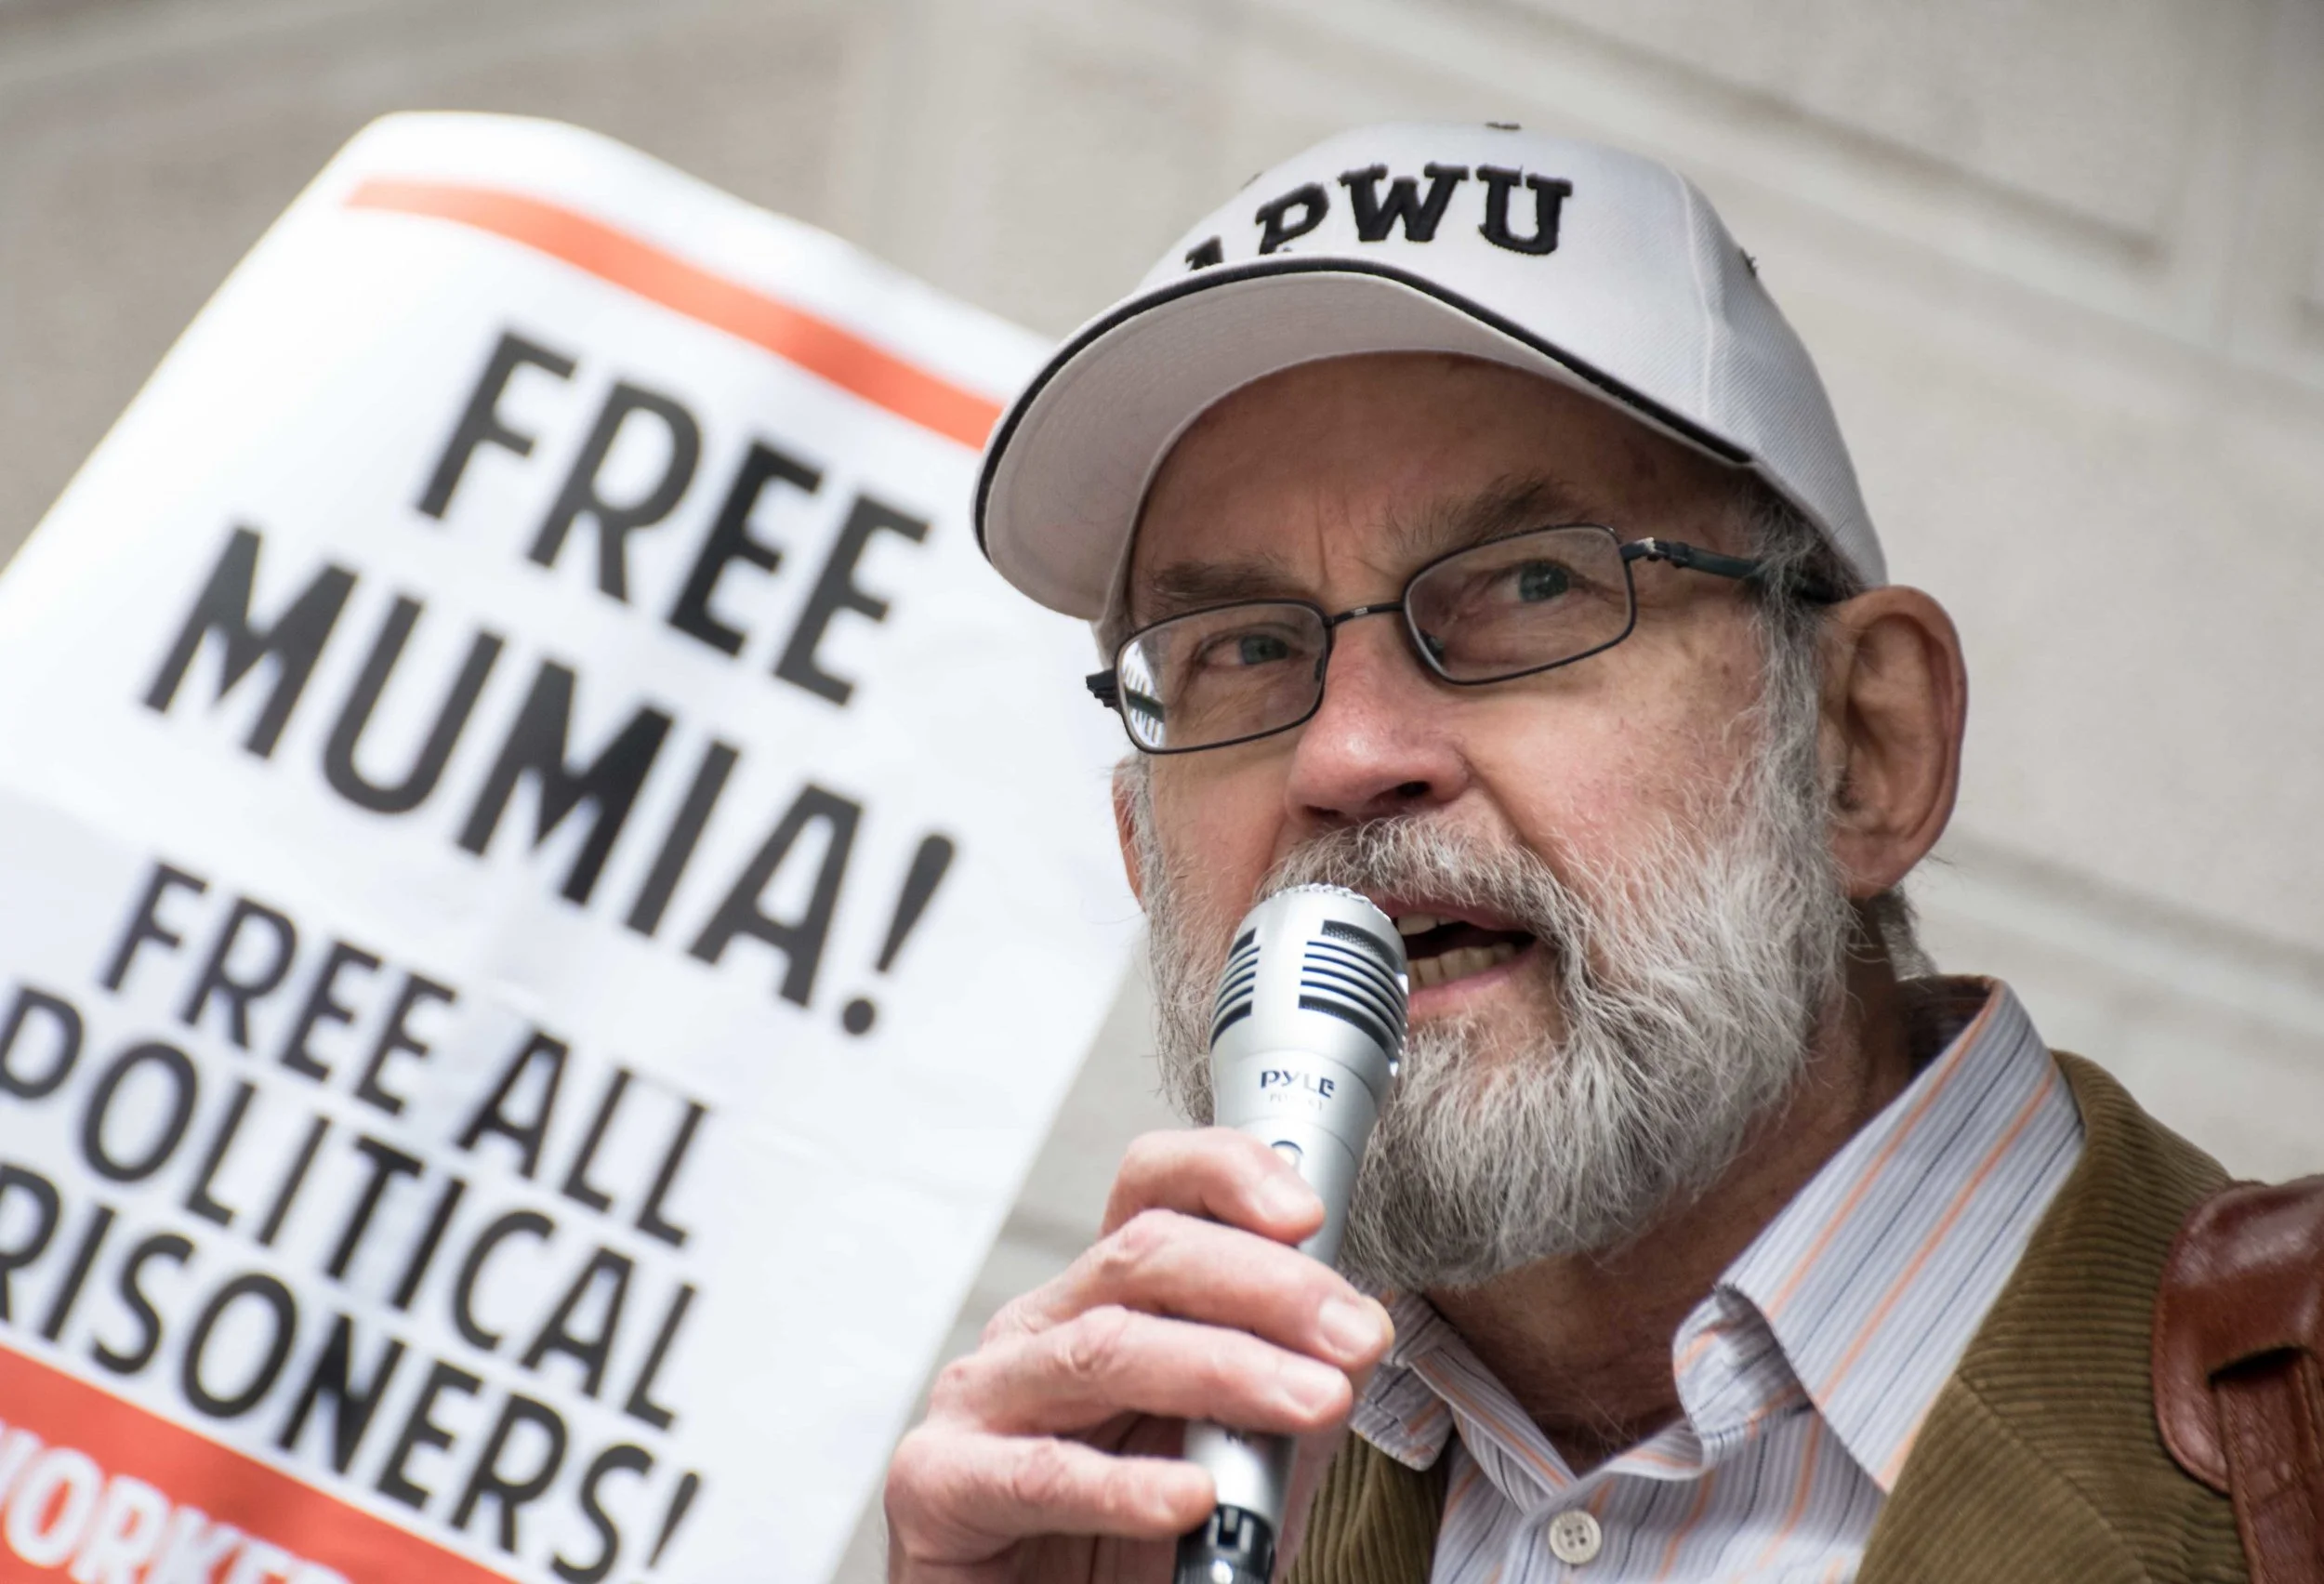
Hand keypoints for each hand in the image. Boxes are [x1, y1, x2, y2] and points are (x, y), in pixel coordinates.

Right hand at [884, 1127, 1395, 1583]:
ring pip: (1104, 1348)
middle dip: (1267, 1285)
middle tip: (1355, 1337)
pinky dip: (1123, 1486)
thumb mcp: (1232, 1463)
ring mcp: (980, 1400)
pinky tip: (1190, 1500)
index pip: (1152, 1189)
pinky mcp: (938, 1485)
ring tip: (1313, 1403)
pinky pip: (1038, 1473)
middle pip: (1143, 1254)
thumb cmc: (1127, 1555)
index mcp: (1100, 1303)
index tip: (1311, 1215)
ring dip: (1225, 1369)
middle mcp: (1036, 1330)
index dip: (1228, 1176)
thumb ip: (1288, 1399)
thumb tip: (1359, 1337)